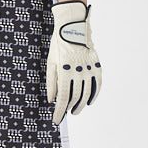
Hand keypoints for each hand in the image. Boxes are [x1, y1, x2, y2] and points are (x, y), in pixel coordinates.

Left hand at [46, 0, 101, 125]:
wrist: (73, 27)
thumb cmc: (59, 44)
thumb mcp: (51, 62)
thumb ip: (51, 83)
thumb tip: (51, 100)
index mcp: (65, 71)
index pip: (62, 98)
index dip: (59, 111)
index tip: (56, 120)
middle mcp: (78, 71)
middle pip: (75, 97)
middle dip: (69, 109)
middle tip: (65, 114)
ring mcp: (89, 69)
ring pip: (86, 93)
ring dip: (80, 105)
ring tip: (75, 110)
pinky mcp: (96, 65)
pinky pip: (97, 84)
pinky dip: (94, 95)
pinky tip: (88, 101)